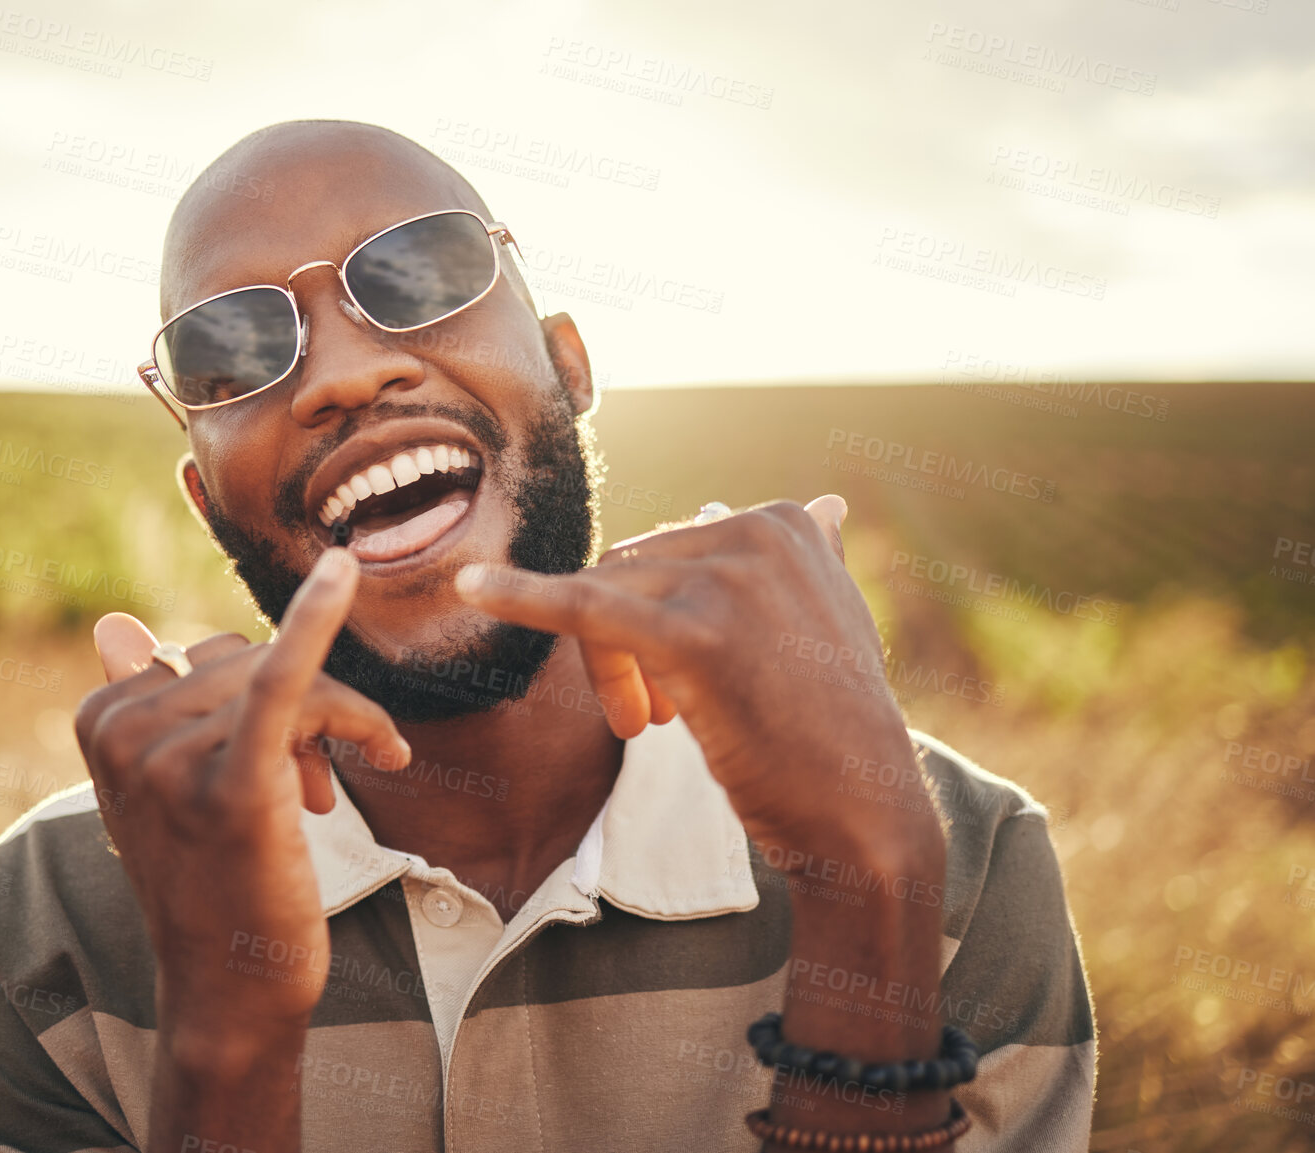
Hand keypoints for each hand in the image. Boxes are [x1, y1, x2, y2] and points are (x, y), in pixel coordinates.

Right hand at [75, 549, 409, 1068]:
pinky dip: (315, 621)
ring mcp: (173, 760)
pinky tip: (342, 572)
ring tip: (335, 794)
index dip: (257, 699)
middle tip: (321, 787)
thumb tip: (113, 624)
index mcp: (102, 722)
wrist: (231, 990)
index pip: (206, 654)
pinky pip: (282, 680)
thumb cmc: (209, 885)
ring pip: (292, 680)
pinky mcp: (234, 785)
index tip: (282, 762)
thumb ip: (145, 704)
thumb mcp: (162, 791)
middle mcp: (126, 735)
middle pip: (251, 660)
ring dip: (339, 728)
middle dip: (305, 713)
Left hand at [456, 496, 930, 867]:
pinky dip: (520, 597)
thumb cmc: (835, 729)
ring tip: (640, 723)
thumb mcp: (836, 621)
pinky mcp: (696, 633)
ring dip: (606, 668)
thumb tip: (822, 503)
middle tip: (645, 716)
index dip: (649, 613)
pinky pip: (584, 607)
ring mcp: (730, 579)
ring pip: (604, 597)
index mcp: (784, 522)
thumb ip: (815, 560)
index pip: (666, 548)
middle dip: (619, 644)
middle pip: (627, 567)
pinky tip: (470, 587)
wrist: (863, 814)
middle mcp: (761, 533)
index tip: (672, 681)